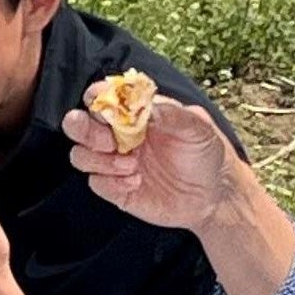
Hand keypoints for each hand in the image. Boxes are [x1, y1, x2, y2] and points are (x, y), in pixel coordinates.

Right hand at [63, 92, 244, 232]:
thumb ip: (170, 113)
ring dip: (99, 160)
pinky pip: (96, 183)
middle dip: (84, 129)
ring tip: (131, 165)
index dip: (96, 98)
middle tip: (108, 141)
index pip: (103, 98)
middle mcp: (120, 136)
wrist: (214, 196)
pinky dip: (111, 183)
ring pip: (80, 156)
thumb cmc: (206, 154)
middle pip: (79, 125)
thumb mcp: (197, 127)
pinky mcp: (116, 190)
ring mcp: (115, 163)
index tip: (101, 103)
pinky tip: (136, 183)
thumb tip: (142, 105)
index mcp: (136, 114)